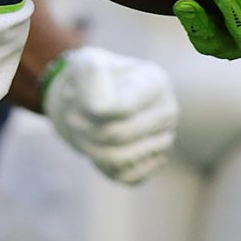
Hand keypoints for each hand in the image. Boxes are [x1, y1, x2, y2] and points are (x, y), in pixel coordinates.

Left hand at [40, 47, 179, 184]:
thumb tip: (100, 108)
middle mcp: (167, 111)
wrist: (92, 99)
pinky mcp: (155, 163)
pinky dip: (103, 166)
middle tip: (73, 116)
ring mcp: (164, 139)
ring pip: (118, 158)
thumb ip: (88, 73)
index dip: (88, 109)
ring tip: (84, 130)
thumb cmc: (89, 79)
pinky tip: (100, 148)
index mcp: (154, 81)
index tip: (76, 98)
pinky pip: (125, 176)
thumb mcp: (83, 64)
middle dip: (84, 128)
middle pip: (116, 135)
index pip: (119, 108)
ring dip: (89, 146)